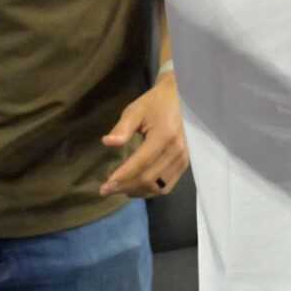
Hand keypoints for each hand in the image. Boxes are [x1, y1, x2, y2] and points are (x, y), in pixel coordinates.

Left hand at [101, 69, 188, 196]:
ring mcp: (183, 158)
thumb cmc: (155, 104)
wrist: (181, 99)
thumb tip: (107, 142)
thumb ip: (122, 127)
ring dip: (137, 191)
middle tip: (106, 189)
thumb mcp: (136, 110)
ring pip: (158, 186)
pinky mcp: (185, 163)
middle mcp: (177, 150)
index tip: (105, 186)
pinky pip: (167, 186)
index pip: (141, 163)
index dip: (122, 176)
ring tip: (120, 189)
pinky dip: (150, 190)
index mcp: (164, 135)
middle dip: (125, 187)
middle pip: (148, 178)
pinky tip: (137, 187)